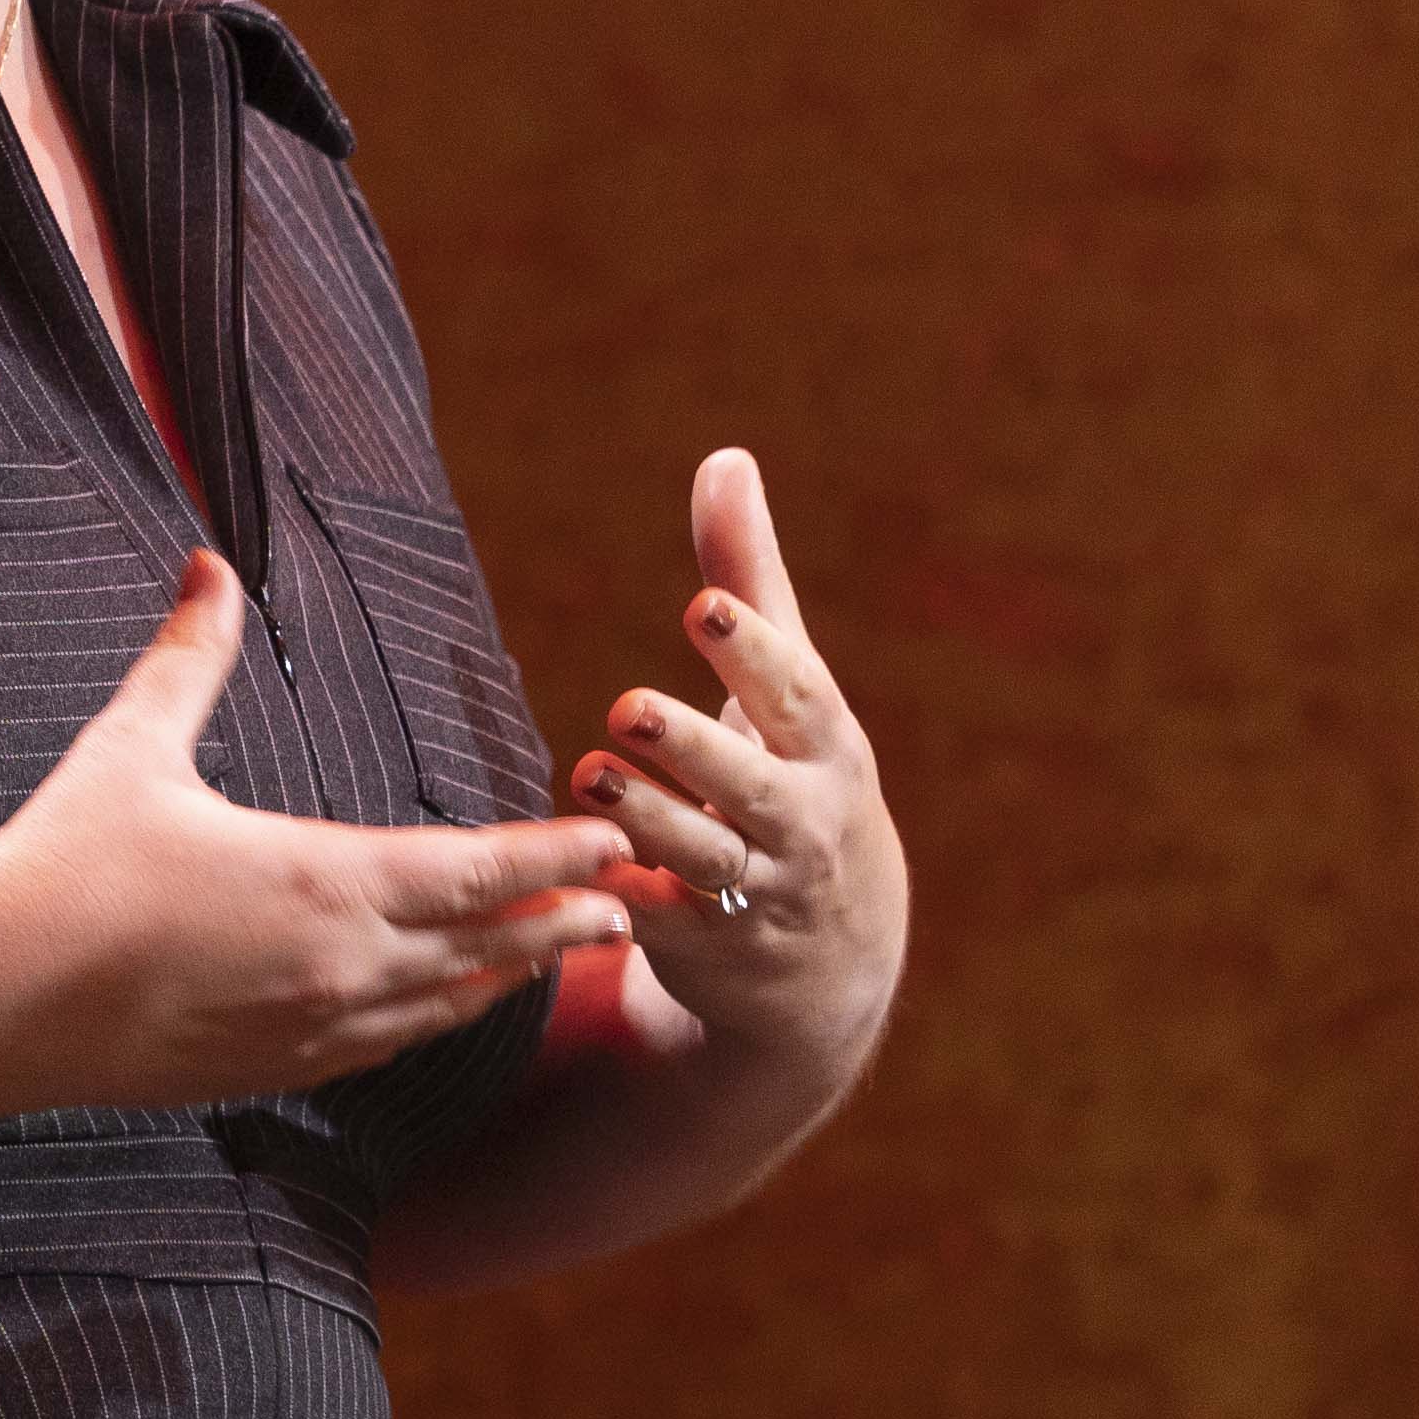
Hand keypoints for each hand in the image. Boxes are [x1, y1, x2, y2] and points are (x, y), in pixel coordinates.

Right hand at [0, 555, 634, 1105]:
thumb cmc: (61, 865)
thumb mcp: (133, 749)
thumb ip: (188, 657)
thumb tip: (207, 565)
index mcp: (323, 882)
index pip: (477, 871)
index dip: (553, 856)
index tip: (615, 840)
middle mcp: (340, 967)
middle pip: (488, 947)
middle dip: (563, 921)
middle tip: (633, 905)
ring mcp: (311, 1030)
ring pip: (446, 1005)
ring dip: (510, 974)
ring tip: (564, 953)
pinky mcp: (273, 1071)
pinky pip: (387, 1045)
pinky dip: (439, 1015)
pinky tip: (450, 1002)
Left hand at [563, 447, 907, 1087]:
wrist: (839, 958)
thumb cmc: (800, 779)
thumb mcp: (790, 690)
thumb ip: (750, 579)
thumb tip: (725, 459)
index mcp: (825, 747)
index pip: (795, 693)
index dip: (752, 651)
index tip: (705, 605)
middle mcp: (801, 820)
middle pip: (750, 785)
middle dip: (692, 748)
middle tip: (624, 706)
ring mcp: (758, 891)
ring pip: (703, 859)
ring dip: (647, 820)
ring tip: (589, 776)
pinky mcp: (707, 949)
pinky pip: (663, 929)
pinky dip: (625, 905)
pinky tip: (579, 874)